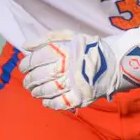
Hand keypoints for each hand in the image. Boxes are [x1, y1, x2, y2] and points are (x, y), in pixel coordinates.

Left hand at [20, 26, 139, 110]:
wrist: (115, 62)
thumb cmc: (89, 48)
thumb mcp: (70, 36)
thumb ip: (47, 39)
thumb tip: (25, 47)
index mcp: (64, 51)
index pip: (37, 58)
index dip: (27, 64)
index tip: (23, 67)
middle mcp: (68, 67)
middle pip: (40, 76)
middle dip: (30, 80)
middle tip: (27, 82)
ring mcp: (74, 83)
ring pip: (48, 90)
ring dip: (37, 92)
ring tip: (34, 91)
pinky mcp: (81, 97)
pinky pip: (61, 103)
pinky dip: (50, 103)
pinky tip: (45, 102)